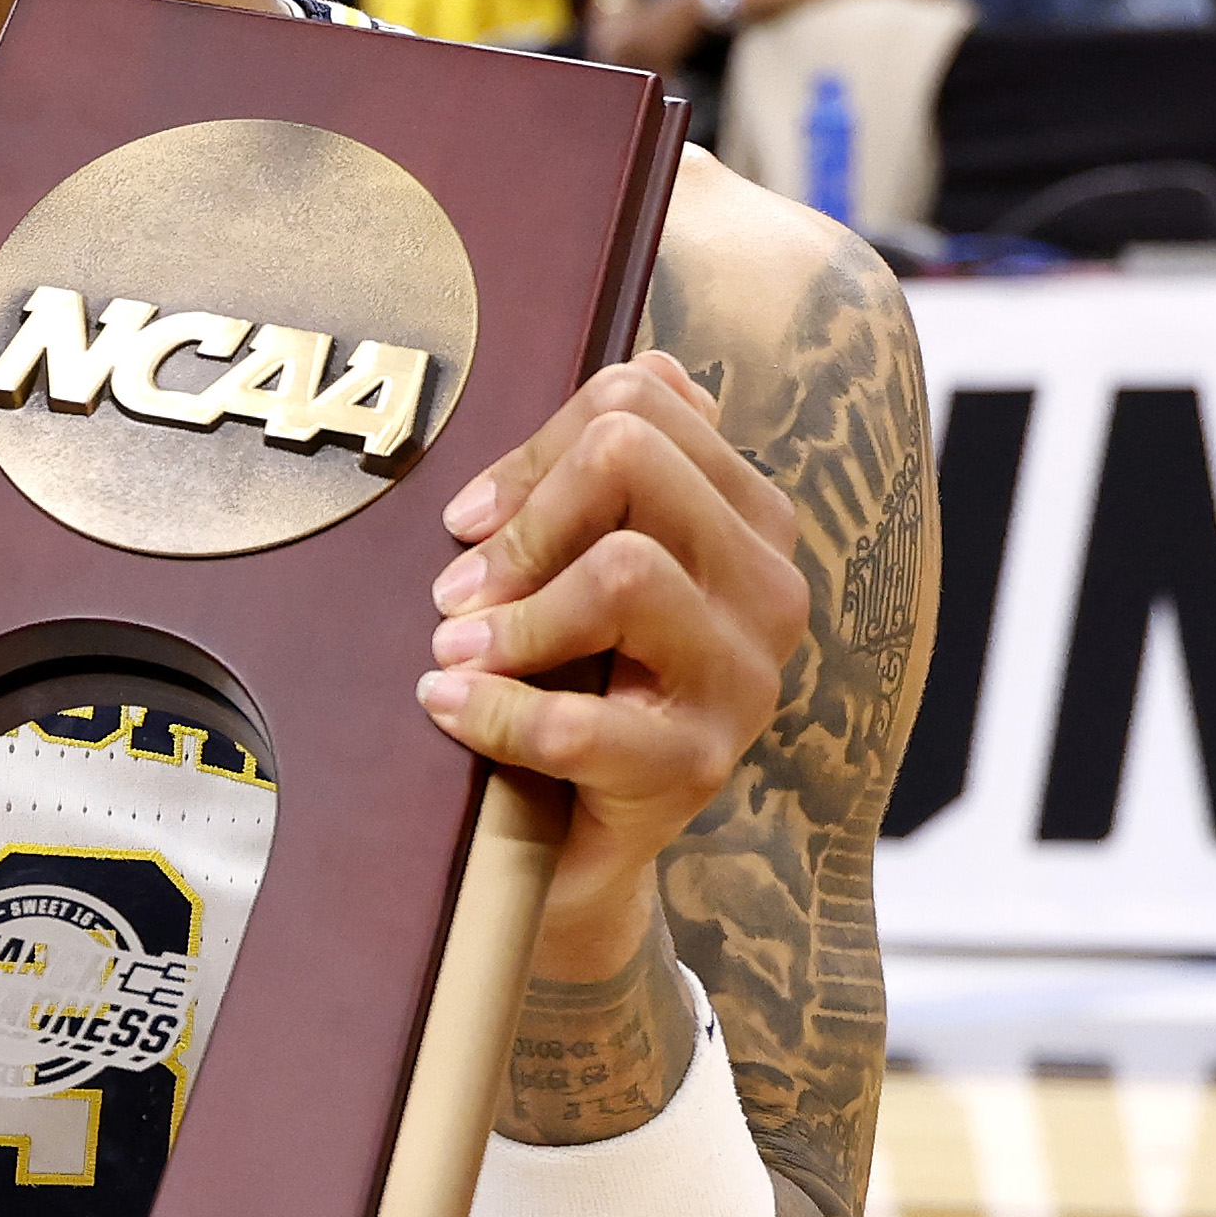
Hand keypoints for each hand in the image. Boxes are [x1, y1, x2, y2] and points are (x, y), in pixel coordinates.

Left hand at [419, 353, 814, 973]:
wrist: (573, 849)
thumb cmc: (576, 684)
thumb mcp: (592, 562)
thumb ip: (619, 470)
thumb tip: (652, 367)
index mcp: (749, 518)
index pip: (642, 404)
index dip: (533, 447)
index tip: (471, 518)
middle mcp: (768, 588)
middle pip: (633, 458)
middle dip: (526, 517)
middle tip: (459, 587)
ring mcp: (743, 681)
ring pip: (622, 571)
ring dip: (512, 615)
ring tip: (454, 646)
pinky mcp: (696, 770)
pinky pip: (578, 722)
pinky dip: (491, 709)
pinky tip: (447, 703)